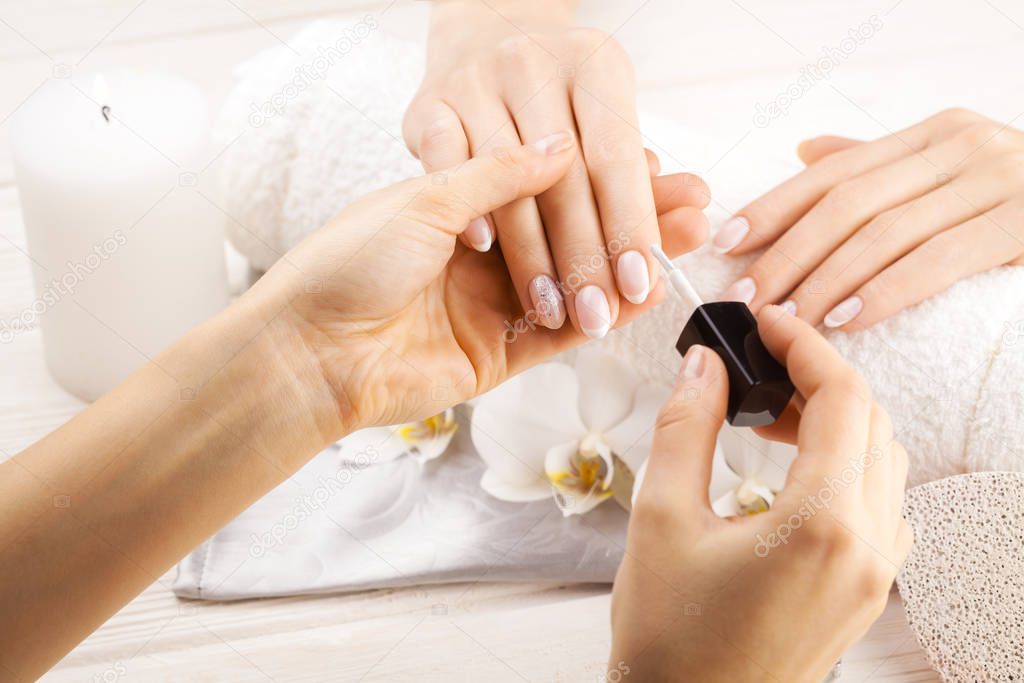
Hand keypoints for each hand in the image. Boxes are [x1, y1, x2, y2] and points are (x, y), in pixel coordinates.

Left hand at [255, 135, 703, 433]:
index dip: (600, 174)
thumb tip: (562, 144)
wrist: (310, 348)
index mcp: (460, 208)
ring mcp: (492, 307)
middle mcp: (482, 256)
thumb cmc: (350, 262)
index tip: (654, 161)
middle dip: (632, 217)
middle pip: (573, 233)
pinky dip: (604, 316)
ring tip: (687, 240)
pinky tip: (647, 292)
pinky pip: (561, 335)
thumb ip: (499, 175)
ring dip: (629, 263)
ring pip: (577, 283)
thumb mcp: (427, 198)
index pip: (548, 186)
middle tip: (692, 202)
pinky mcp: (497, 357)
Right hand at [404, 1, 709, 337]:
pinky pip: (445, 160)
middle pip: (564, 179)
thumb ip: (637, 181)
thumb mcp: (602, 127)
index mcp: (594, 63)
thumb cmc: (555, 104)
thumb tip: (694, 220)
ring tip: (550, 307)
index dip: (629, 226)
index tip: (639, 284)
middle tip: (598, 315)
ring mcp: (474, 81)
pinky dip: (468, 205)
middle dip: (583, 260)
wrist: (482, 42)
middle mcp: (532, 63)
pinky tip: (486, 248)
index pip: (616, 159)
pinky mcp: (426, 105)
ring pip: (504, 181)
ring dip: (530, 255)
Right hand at [609, 306, 911, 680]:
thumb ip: (687, 427)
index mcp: (822, 525)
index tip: (766, 321)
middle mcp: (868, 548)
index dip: (805, 345)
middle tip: (758, 361)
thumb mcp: (661, 518)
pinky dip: (846, 465)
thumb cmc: (669, 638)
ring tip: (769, 413)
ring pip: (883, 462)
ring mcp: (875, 574)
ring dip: (835, 420)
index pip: (844, 399)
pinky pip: (881, 505)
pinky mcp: (865, 592)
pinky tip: (794, 470)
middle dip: (818, 377)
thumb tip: (704, 364)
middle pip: (872, 423)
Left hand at [715, 108, 1023, 329]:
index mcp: (931, 135)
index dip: (774, 207)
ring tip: (783, 318)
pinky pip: (938, 260)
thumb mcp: (947, 171)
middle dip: (787, 253)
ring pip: (883, 233)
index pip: (833, 172)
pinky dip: (886, 291)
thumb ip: (881, 166)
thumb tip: (805, 151)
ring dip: (823, 280)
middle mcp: (960, 146)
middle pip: (847, 204)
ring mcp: (995, 181)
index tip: (727, 242)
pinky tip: (846, 320)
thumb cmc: (1015, 201)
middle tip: (745, 297)